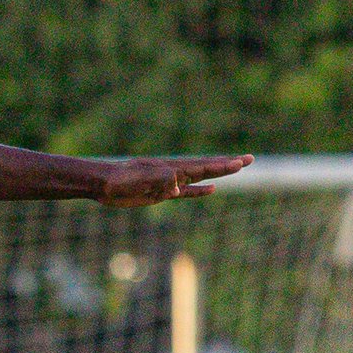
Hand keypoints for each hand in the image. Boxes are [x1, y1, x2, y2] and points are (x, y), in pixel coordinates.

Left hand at [97, 154, 252, 207]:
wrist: (102, 184)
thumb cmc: (119, 180)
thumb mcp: (140, 179)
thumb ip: (161, 180)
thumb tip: (178, 188)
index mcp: (171, 168)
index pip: (202, 166)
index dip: (223, 166)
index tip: (242, 162)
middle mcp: (173, 172)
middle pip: (206, 168)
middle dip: (227, 164)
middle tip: (250, 159)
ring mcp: (168, 182)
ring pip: (199, 178)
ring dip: (217, 175)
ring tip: (235, 168)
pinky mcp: (160, 193)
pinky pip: (185, 192)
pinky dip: (198, 191)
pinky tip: (211, 190)